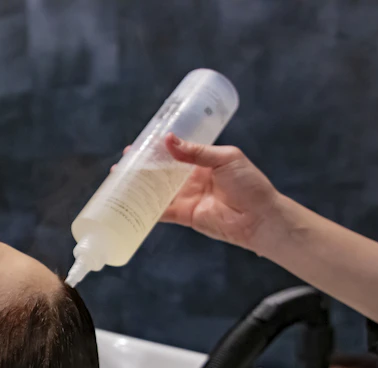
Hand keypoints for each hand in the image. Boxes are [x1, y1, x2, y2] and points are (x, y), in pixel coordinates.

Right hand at [114, 134, 284, 253]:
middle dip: (140, 167)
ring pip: (156, 191)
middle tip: (121, 163)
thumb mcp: (226, 158)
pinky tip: (130, 204)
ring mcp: (186, 197)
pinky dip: (146, 209)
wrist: (259, 217)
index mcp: (200, 162)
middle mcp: (190, 179)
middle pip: (160, 172)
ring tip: (118, 180)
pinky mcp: (184, 215)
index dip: (155, 148)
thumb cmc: (249, 184)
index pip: (173, 152)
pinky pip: (161, 212)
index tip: (138, 143)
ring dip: (138, 187)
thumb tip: (169, 140)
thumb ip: (196, 152)